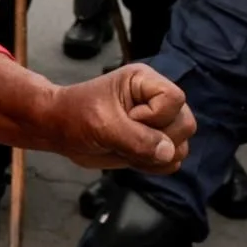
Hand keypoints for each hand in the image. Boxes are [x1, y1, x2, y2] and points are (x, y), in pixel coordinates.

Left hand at [46, 63, 195, 174]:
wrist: (60, 130)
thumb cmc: (75, 116)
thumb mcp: (103, 124)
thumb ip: (137, 139)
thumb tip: (169, 152)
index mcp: (144, 81)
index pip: (174, 98)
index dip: (156, 115)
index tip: (128, 118)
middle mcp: (155, 99)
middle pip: (185, 123)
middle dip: (157, 138)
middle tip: (124, 135)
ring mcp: (156, 123)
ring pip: (182, 145)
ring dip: (154, 156)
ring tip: (125, 146)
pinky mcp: (153, 143)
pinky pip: (172, 161)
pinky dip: (153, 165)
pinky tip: (130, 156)